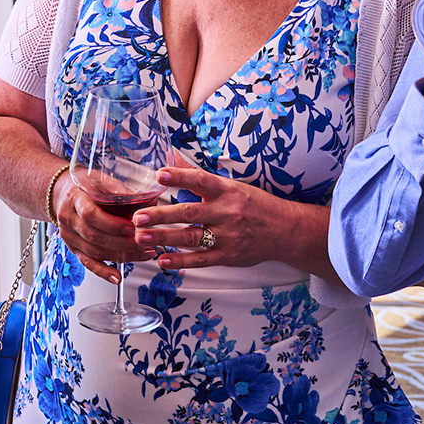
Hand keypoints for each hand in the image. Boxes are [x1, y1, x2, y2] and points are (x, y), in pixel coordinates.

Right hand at [52, 175, 154, 284]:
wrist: (62, 194)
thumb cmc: (85, 186)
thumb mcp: (100, 180)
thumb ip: (121, 191)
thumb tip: (149, 202)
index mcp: (75, 199)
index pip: (91, 215)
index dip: (112, 223)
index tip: (131, 227)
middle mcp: (69, 219)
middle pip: (94, 236)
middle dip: (122, 242)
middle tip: (144, 243)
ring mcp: (69, 236)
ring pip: (94, 251)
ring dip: (121, 256)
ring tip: (143, 254)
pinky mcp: (73, 248)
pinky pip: (88, 263)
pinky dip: (103, 272)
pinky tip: (117, 277)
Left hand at [132, 162, 278, 270]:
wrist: (285, 230)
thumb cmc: (254, 205)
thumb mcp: (233, 187)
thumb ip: (204, 181)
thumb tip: (174, 163)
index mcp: (228, 191)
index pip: (201, 180)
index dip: (180, 177)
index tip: (159, 174)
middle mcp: (227, 212)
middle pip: (190, 213)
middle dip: (161, 215)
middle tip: (138, 217)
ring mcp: (228, 236)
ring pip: (191, 237)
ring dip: (164, 237)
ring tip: (141, 237)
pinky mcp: (228, 256)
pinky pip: (201, 259)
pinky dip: (181, 260)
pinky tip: (162, 259)